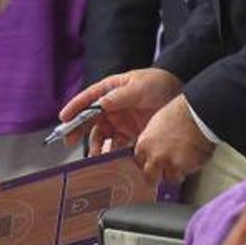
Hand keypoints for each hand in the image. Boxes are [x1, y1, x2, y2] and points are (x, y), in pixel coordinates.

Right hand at [59, 68, 182, 151]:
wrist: (181, 96)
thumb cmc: (158, 83)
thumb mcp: (139, 87)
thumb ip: (121, 96)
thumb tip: (102, 103)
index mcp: (110, 90)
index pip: (88, 98)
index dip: (75, 107)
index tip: (63, 118)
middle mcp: (111, 107)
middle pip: (90, 119)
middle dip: (78, 131)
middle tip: (70, 142)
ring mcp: (120, 121)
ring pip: (101, 136)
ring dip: (96, 146)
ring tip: (95, 156)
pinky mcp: (130, 134)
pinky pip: (116, 145)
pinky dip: (112, 154)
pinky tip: (110, 161)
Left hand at [133, 95, 213, 183]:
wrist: (198, 114)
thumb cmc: (179, 113)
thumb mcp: (156, 124)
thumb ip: (151, 141)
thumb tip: (152, 149)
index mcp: (144, 144)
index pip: (139, 162)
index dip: (148, 162)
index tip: (153, 163)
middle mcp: (154, 157)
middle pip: (150, 178)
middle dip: (157, 176)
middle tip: (164, 172)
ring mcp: (169, 164)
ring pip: (169, 178)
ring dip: (175, 173)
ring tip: (182, 162)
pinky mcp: (184, 168)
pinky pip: (184, 175)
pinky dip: (187, 170)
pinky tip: (191, 159)